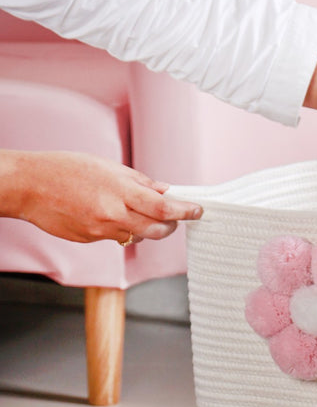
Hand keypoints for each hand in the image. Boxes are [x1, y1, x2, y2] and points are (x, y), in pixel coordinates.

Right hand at [1, 150, 202, 243]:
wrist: (27, 186)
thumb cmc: (65, 169)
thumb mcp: (106, 166)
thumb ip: (138, 182)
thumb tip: (165, 191)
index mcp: (119, 191)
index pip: (163, 206)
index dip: (184, 211)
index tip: (197, 210)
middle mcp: (113, 214)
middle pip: (157, 229)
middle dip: (171, 224)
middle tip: (175, 217)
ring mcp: (102, 230)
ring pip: (139, 237)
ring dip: (149, 229)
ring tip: (141, 213)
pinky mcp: (92, 240)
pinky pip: (118, 238)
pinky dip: (124, 229)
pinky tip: (112, 216)